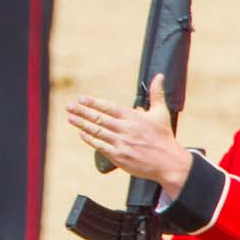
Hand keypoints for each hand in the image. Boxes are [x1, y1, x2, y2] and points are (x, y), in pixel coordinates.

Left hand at [66, 77, 193, 191]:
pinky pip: (100, 146)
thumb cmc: (164, 137)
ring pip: (97, 131)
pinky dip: (90, 139)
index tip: (82, 99)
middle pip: (99, 118)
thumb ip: (157, 94)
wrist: (170, 163)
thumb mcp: (162, 113)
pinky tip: (82, 134)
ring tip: (71, 117)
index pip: (109, 108)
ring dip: (82, 124)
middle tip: (69, 106)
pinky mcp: (119, 156)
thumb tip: (159, 76)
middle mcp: (125, 129)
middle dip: (82, 111)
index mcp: (133, 118)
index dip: (94, 103)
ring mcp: (121, 143)